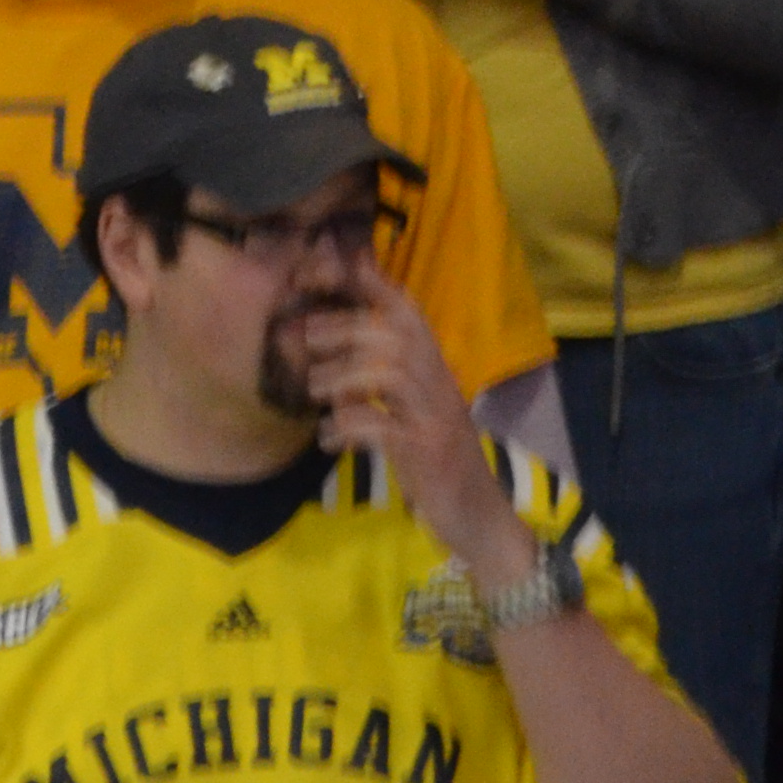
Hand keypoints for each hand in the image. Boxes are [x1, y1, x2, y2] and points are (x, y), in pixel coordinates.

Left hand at [290, 267, 512, 560]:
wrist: (477, 519)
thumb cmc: (439, 469)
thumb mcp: (413, 422)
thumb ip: (384, 395)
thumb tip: (338, 378)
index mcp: (437, 374)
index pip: (412, 317)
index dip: (379, 288)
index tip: (344, 264)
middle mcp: (441, 386)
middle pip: (399, 337)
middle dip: (348, 328)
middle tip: (305, 336)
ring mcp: (435, 417)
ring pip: (392, 373)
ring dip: (344, 375)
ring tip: (313, 390)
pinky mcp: (426, 452)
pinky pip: (382, 427)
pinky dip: (348, 427)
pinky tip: (329, 439)